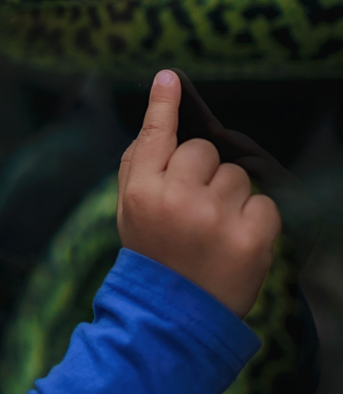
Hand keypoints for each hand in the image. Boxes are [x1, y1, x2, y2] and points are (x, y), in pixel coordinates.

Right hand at [117, 70, 280, 317]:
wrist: (173, 315)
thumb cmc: (152, 252)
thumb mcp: (128, 209)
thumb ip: (139, 163)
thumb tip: (158, 110)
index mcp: (142, 191)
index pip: (154, 136)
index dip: (163, 104)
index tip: (170, 77)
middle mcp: (176, 198)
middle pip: (203, 151)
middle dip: (203, 171)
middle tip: (192, 206)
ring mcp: (214, 218)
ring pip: (237, 175)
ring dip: (231, 196)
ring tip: (213, 228)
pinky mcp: (251, 237)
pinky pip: (264, 202)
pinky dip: (255, 219)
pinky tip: (234, 240)